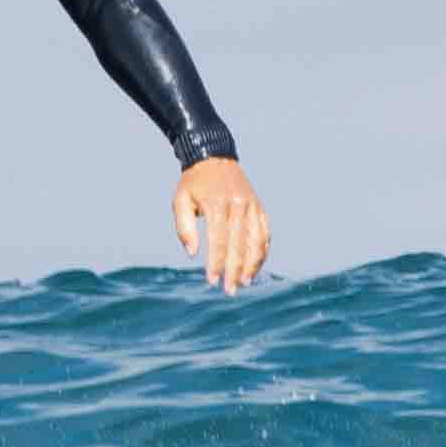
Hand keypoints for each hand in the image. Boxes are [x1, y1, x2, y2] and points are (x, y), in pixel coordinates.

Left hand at [173, 157, 269, 290]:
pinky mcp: (259, 206)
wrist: (214, 156)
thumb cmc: (193, 183)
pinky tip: (255, 267)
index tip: (212, 281)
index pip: (218, 241)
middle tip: (229, 290)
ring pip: (256, 240)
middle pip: (239, 244)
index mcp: (217, 204)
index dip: (216, 263)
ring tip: (244, 282)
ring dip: (251, 264)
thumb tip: (193, 253)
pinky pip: (265, 232)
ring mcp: (251, 205)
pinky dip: (262, 251)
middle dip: (234, 270)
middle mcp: (238, 205)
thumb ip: (184, 227)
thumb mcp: (181, 200)